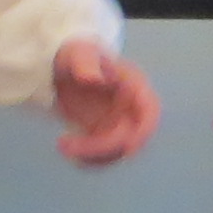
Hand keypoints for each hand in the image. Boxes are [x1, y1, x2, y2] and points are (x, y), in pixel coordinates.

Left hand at [50, 40, 160, 164]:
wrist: (62, 68)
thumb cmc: (75, 55)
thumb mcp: (77, 53)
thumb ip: (85, 63)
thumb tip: (94, 79)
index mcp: (133, 85)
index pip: (150, 111)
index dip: (144, 131)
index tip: (128, 148)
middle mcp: (131, 108)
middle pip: (130, 138)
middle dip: (102, 148)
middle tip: (67, 145)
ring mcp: (119, 124)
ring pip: (116, 152)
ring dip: (92, 156)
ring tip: (63, 145)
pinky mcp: (105, 136)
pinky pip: (103, 156)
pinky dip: (87, 159)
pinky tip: (65, 147)